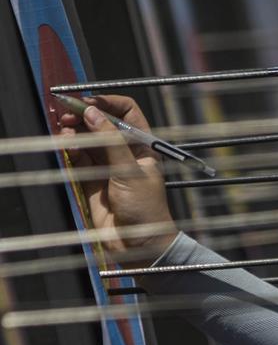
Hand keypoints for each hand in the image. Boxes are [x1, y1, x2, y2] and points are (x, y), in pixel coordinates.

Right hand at [56, 95, 176, 265]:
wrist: (140, 244)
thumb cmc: (146, 209)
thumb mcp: (130, 171)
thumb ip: (110, 142)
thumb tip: (92, 113)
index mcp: (143, 146)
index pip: (127, 112)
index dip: (108, 102)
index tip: (88, 100)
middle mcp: (125, 152)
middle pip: (101, 124)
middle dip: (84, 115)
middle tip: (67, 113)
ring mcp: (107, 166)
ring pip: (87, 139)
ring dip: (74, 131)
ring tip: (65, 131)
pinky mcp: (91, 180)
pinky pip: (77, 158)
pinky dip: (70, 148)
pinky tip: (66, 145)